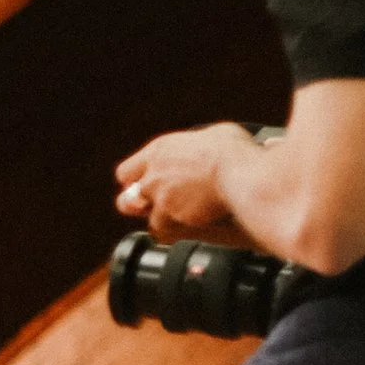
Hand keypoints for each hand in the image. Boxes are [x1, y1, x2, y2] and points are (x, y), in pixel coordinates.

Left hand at [115, 123, 249, 241]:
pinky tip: (196, 222)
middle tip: (154, 206)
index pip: (125, 171)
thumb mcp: (211, 134)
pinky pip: (171, 230)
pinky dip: (181, 229)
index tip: (142, 185)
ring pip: (151, 219)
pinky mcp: (175, 217)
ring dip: (165, 220)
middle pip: (127, 201)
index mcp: (159, 151)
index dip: (133, 181)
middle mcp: (154, 176)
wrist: (238, 173)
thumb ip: (196, 146)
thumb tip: (207, 146)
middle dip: (139, 206)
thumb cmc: (231, 150)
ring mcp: (162, 199)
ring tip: (185, 215)